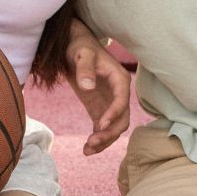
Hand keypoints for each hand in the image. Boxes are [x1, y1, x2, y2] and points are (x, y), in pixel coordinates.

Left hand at [65, 20, 130, 154]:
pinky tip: (86, 149)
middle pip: (122, 119)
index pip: (122, 101)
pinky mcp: (99, 108)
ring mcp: (110, 102)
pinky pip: (103, 128)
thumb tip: (88, 87)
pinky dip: (98, 139)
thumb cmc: (80, 46)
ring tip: (87, 150)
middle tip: (91, 143)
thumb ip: (84, 68)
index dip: (113, 114)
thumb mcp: (81, 53)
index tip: (100, 125)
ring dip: (104, 141)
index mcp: (120, 79)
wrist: (74, 45)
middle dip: (109, 133)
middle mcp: (119, 93)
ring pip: (115, 127)